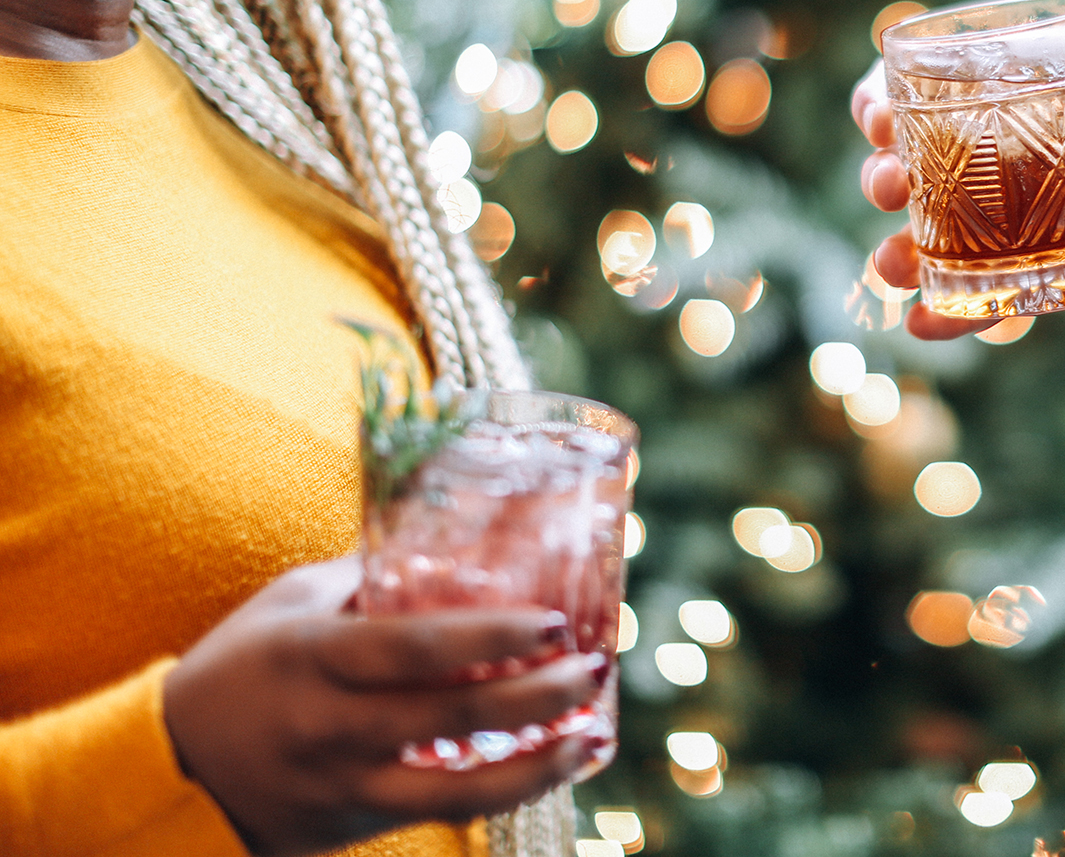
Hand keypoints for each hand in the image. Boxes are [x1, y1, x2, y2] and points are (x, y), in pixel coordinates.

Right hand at [164, 556, 604, 856]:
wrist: (174, 769)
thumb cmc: (241, 663)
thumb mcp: (292, 602)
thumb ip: (366, 577)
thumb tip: (446, 537)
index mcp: (314, 655)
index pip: (413, 646)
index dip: (488, 635)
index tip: (553, 621)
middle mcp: (332, 723)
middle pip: (449, 714)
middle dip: (534, 695)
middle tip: (594, 667)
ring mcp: (344, 783)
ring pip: (455, 786)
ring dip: (535, 763)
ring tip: (592, 735)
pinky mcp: (355, 822)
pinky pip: (438, 809)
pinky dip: (501, 790)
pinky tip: (547, 765)